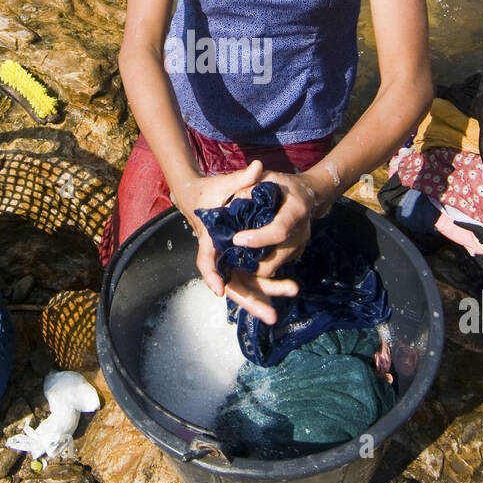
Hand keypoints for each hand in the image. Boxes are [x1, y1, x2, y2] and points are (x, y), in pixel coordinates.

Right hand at [174, 162, 302, 325]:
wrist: (200, 196)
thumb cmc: (212, 190)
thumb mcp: (226, 184)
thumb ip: (243, 179)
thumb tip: (258, 167)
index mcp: (210, 237)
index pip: (207, 260)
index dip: (212, 275)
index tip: (220, 290)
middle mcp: (218, 254)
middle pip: (230, 284)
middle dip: (250, 302)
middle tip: (270, 316)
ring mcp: (228, 260)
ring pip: (243, 285)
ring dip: (260, 299)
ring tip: (278, 314)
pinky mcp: (238, 261)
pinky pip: (250, 279)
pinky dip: (264, 288)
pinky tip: (282, 296)